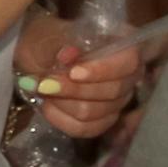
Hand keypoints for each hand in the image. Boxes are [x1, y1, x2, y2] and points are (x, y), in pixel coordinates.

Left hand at [17, 8, 143, 137]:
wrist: (38, 58)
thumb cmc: (48, 40)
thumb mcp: (47, 37)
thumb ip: (58, 45)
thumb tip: (68, 55)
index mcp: (124, 46)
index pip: (128, 62)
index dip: (102, 70)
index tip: (73, 73)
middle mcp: (129, 75)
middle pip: (112, 91)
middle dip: (73, 90)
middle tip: (44, 83)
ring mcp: (118, 100)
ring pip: (96, 113)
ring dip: (63, 103)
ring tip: (43, 90)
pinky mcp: (103, 120)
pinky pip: (87, 128)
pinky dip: (62, 119)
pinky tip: (48, 106)